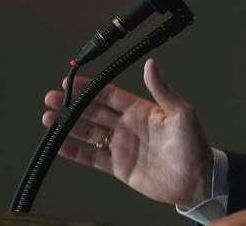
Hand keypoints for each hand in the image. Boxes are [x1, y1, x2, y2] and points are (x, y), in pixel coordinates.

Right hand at [42, 58, 212, 207]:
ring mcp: (122, 146)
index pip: (109, 95)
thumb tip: (150, 64)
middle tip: (52, 98)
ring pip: (89, 133)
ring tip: (48, 119)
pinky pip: (92, 158)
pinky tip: (60, 146)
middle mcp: (128, 126)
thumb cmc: (194, 145)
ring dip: (69, 126)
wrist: (196, 180)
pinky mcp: (119, 167)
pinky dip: (75, 152)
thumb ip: (162, 90)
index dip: (90, 88)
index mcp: (141, 110)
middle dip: (72, 105)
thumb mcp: (181, 113)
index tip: (71, 82)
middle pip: (94, 112)